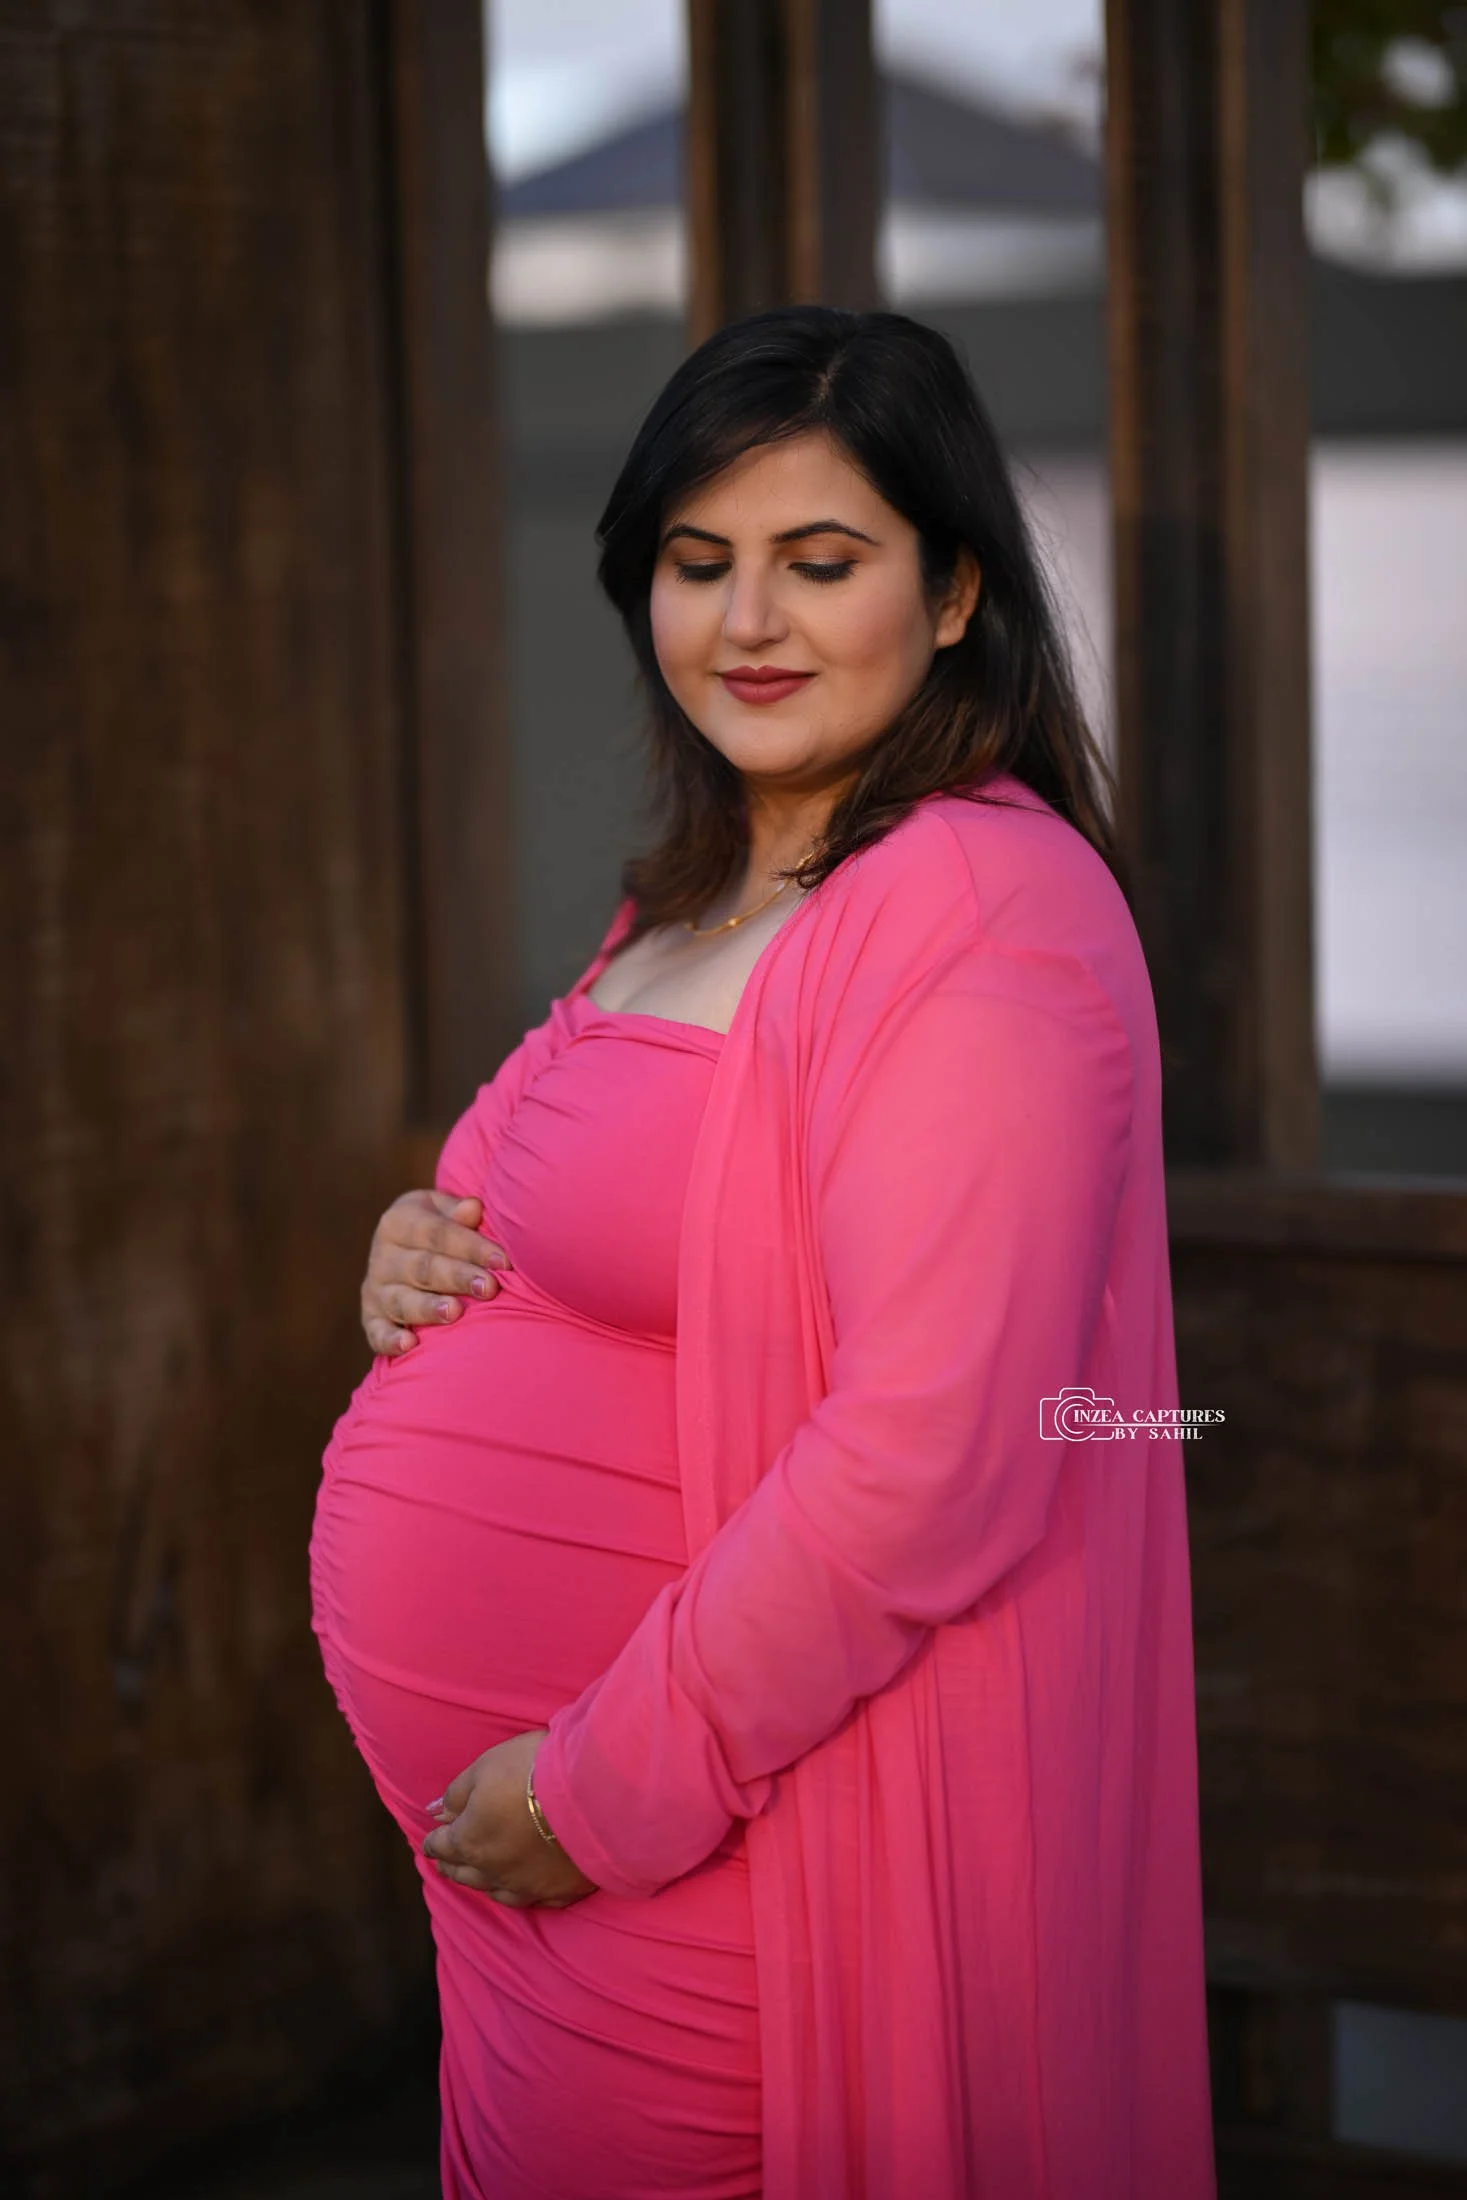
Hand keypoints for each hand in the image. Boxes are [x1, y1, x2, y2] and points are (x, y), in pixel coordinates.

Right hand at [362, 1189, 511, 1356]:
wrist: (405, 1252)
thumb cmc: (438, 1231)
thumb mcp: (443, 1212)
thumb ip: (459, 1212)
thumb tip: (473, 1208)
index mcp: (398, 1221)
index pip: (437, 1233)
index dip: (471, 1247)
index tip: (503, 1261)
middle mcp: (382, 1255)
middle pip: (422, 1267)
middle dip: (457, 1277)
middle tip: (489, 1288)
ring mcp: (375, 1289)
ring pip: (402, 1300)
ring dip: (428, 1308)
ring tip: (455, 1312)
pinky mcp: (372, 1318)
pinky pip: (377, 1331)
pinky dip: (390, 1340)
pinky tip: (409, 1345)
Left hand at [421, 1729, 598, 1908]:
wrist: (593, 1792)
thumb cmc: (532, 1771)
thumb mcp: (485, 1767)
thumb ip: (456, 1793)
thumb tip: (433, 1812)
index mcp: (469, 1841)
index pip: (441, 1845)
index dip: (433, 1841)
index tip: (431, 1839)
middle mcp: (493, 1871)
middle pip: (464, 1873)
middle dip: (452, 1865)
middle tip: (444, 1862)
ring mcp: (528, 1885)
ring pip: (495, 1891)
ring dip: (481, 1882)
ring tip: (476, 1877)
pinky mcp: (561, 1891)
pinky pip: (534, 1900)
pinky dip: (522, 1893)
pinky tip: (522, 1889)